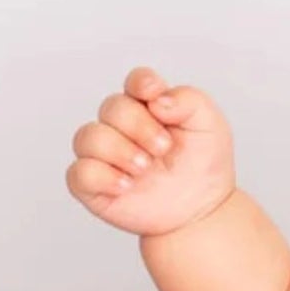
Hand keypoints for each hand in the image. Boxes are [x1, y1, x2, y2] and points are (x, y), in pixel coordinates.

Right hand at [66, 68, 235, 236]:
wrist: (199, 208)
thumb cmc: (204, 163)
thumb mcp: (210, 124)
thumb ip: (189, 100)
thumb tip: (157, 99)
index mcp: (151, 106)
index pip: (135, 82)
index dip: (141, 83)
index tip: (154, 94)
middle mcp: (123, 126)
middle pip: (111, 107)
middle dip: (139, 127)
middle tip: (163, 149)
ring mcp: (105, 154)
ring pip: (87, 137)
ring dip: (119, 151)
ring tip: (145, 168)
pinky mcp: (92, 184)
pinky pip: (78, 172)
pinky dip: (102, 177)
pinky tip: (126, 185)